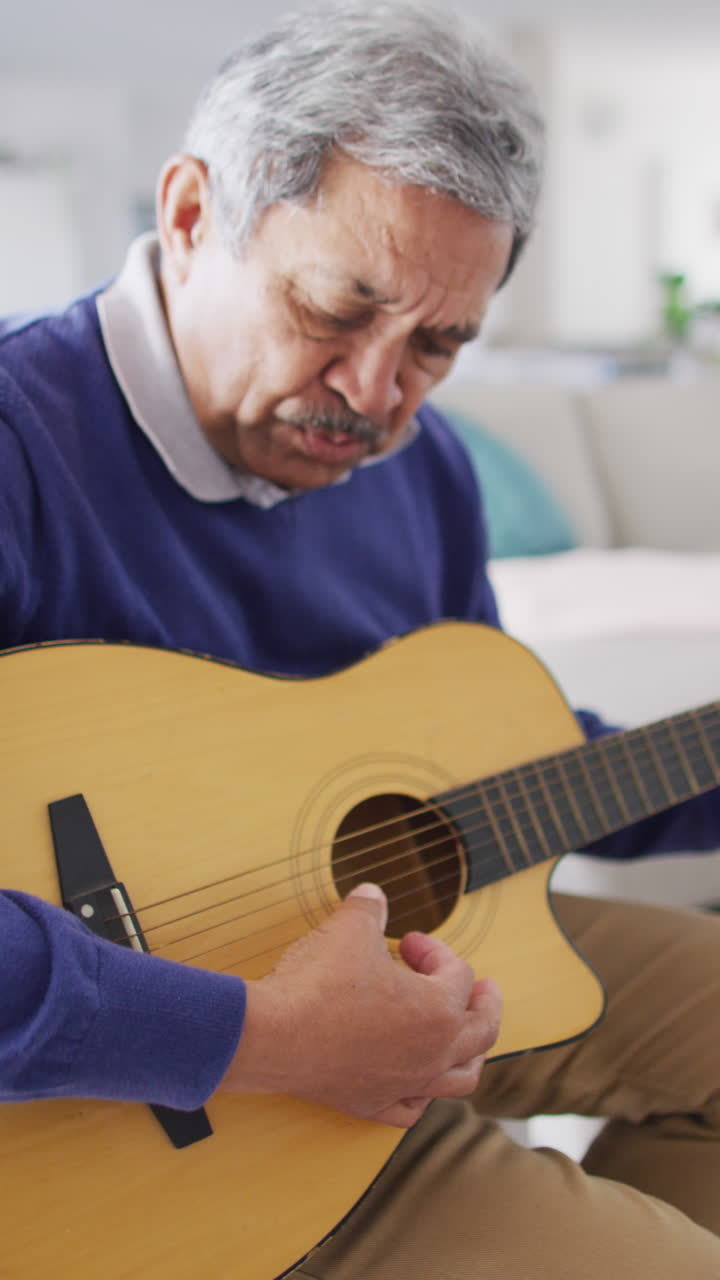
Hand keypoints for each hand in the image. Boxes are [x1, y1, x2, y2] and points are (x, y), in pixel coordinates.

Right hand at [219, 883, 501, 1127]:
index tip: (405, 940)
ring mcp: (404, 1084)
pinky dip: (422, 1094)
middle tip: (483, 988)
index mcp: (438, 1010)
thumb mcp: (349, 928)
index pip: (457, 974)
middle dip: (484, 1004)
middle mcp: (432, 1053)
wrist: (272, 1035)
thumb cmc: (318, 983)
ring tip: (465, 1038)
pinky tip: (416, 1081)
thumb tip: (373, 893)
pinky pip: (412, 1109)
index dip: (433, 950)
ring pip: (459, 1079)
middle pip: (481, 1031)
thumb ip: (369, 908)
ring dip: (469, 1054)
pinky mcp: (372, 1104)